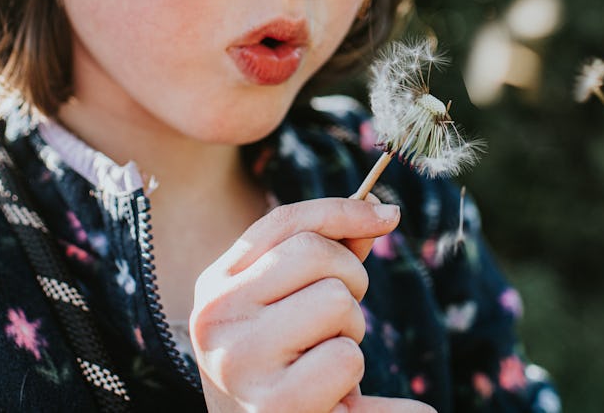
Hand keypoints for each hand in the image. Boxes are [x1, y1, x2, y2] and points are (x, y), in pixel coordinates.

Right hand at [191, 197, 430, 412]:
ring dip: (349, 333)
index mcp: (215, 287)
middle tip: (337, 326)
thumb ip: (326, 261)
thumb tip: (378, 211)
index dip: (341, 211)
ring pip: (336, 300)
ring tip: (323, 364)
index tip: (388, 214)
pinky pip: (346, 357)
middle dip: (350, 281)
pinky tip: (327, 398)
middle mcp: (215, 317)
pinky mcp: (274, 403)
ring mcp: (239, 359)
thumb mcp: (291, 311)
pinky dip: (351, 377)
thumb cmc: (284, 375)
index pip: (282, 223)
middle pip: (315, 252)